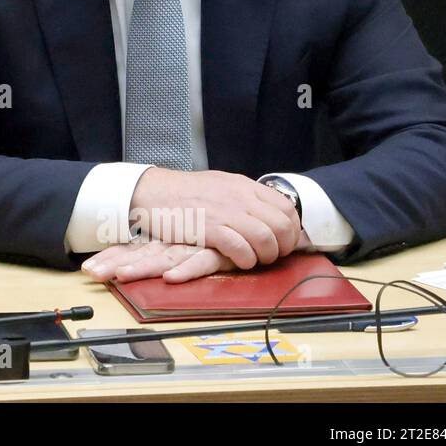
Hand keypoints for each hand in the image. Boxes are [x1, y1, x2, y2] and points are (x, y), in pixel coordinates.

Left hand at [82, 240, 236, 283]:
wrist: (255, 212)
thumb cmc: (221, 227)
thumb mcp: (191, 237)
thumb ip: (170, 247)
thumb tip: (143, 259)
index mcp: (168, 238)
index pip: (135, 248)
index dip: (112, 256)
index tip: (89, 268)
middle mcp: (177, 240)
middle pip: (141, 253)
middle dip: (115, 262)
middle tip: (91, 272)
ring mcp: (196, 244)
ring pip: (163, 256)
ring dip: (141, 267)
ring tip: (118, 275)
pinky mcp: (216, 251)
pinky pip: (199, 261)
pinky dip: (185, 270)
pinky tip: (170, 277)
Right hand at [129, 167, 301, 269]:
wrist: (153, 191)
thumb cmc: (184, 191)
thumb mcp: (220, 184)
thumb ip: (244, 196)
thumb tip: (265, 212)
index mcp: (245, 186)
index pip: (287, 208)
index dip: (292, 230)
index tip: (283, 242)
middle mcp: (240, 198)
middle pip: (282, 226)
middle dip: (282, 247)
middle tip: (271, 255)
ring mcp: (226, 213)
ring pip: (265, 239)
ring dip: (265, 256)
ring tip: (254, 260)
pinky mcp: (210, 229)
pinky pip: (241, 249)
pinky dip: (245, 260)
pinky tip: (239, 261)